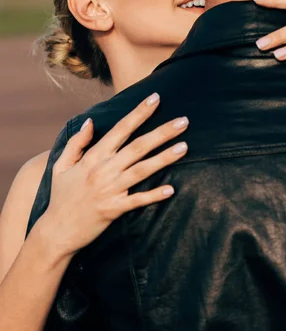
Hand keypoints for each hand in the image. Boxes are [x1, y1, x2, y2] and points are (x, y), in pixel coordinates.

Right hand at [38, 93, 188, 257]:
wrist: (55, 232)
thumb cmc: (61, 197)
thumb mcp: (61, 165)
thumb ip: (77, 142)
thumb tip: (90, 121)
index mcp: (93, 157)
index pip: (121, 129)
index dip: (139, 113)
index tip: (156, 98)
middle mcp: (103, 170)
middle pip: (138, 147)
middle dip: (162, 132)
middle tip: (184, 121)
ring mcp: (109, 190)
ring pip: (141, 170)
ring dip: (164, 158)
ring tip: (184, 147)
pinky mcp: (113, 210)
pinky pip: (137, 200)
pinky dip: (153, 195)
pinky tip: (171, 189)